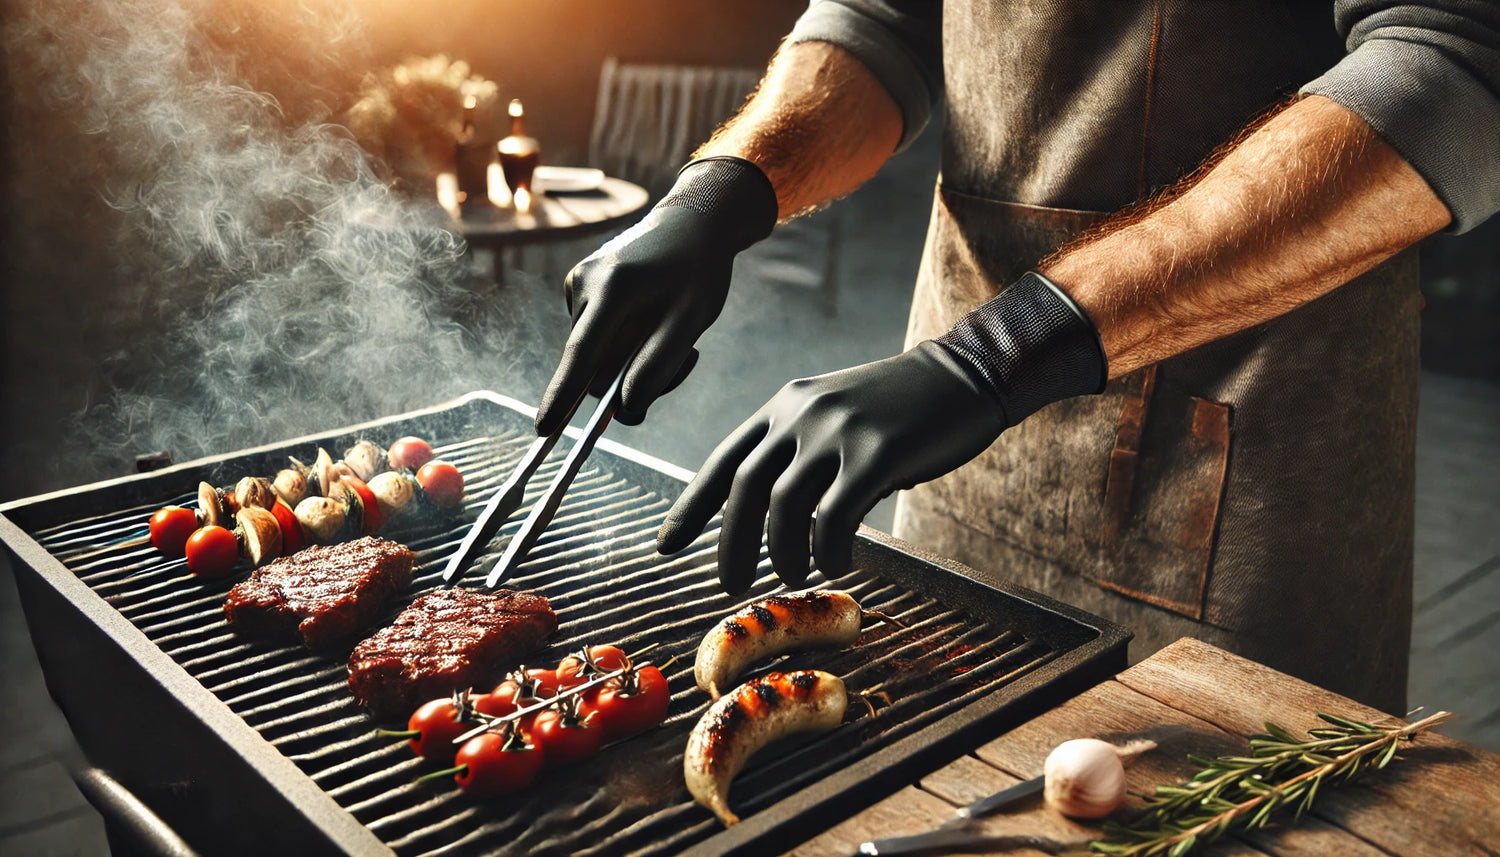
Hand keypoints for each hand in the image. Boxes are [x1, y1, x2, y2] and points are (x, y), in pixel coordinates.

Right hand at [535, 157, 776, 434]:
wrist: (692, 221)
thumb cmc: (697, 271)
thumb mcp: (690, 321)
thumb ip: (658, 366)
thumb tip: (624, 411)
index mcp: (612, 289)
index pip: (582, 354)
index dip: (563, 396)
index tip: (544, 428)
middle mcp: (585, 284)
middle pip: (594, 364)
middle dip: (632, 377)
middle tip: (686, 360)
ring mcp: (578, 283)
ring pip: (597, 353)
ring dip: (634, 358)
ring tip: (674, 328)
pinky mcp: (580, 286)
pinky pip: (597, 335)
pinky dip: (626, 340)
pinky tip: (652, 316)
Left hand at [657, 272, 1107, 592]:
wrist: (966, 375)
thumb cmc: (902, 406)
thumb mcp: (836, 413)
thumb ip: (801, 449)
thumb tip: (770, 513)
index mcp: (785, 404)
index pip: (724, 460)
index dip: (691, 507)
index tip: (666, 545)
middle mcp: (802, 414)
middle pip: (745, 490)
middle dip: (732, 545)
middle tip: (731, 585)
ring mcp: (838, 433)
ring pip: (786, 508)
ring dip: (783, 554)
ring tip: (795, 576)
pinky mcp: (876, 455)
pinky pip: (835, 518)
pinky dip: (828, 551)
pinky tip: (837, 564)